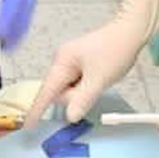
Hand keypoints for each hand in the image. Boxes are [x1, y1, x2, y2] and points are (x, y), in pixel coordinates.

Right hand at [24, 0, 158, 125]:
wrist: (130, 31)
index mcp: (62, 62)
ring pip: (69, 89)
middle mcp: (62, 61)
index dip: (37, 109)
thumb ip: (83, 99)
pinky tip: (98, 78)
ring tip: (100, 79)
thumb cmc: (115, 51)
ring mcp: (71, 62)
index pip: (46, 91)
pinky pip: (77, 83)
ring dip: (82, 92)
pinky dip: (86, 87)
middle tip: (95, 87)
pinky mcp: (80, 63)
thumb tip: (70, 116)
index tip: (28, 126)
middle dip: (74, 97)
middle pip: (59, 91)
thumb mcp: (99, 79)